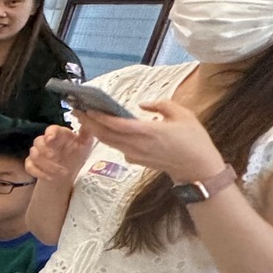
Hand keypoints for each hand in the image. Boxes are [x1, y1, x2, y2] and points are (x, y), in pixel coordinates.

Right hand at [26, 124, 94, 184]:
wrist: (69, 169)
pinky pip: (29, 167)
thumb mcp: (85, 144)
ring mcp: (37, 153)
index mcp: (59, 134)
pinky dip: (39, 173)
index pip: (51, 129)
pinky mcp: (31, 164)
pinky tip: (51, 178)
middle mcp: (45, 142)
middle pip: (38, 141)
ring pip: (34, 155)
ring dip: (46, 165)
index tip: (50, 138)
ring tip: (62, 173)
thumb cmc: (76, 154)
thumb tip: (88, 124)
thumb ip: (86, 134)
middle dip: (45, 150)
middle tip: (55, 157)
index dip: (49, 133)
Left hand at [83, 97, 226, 183]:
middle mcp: (137, 145)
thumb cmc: (193, 140)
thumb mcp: (183, 114)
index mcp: (149, 132)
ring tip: (82, 117)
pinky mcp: (135, 160)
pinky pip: (116, 147)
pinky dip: (106, 137)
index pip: (117, 125)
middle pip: (106, 134)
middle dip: (88, 122)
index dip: (99, 117)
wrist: (197, 168)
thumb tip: (143, 104)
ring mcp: (134, 155)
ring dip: (94, 130)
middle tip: (75, 109)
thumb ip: (162, 105)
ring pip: (108, 142)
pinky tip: (101, 128)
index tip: (86, 107)